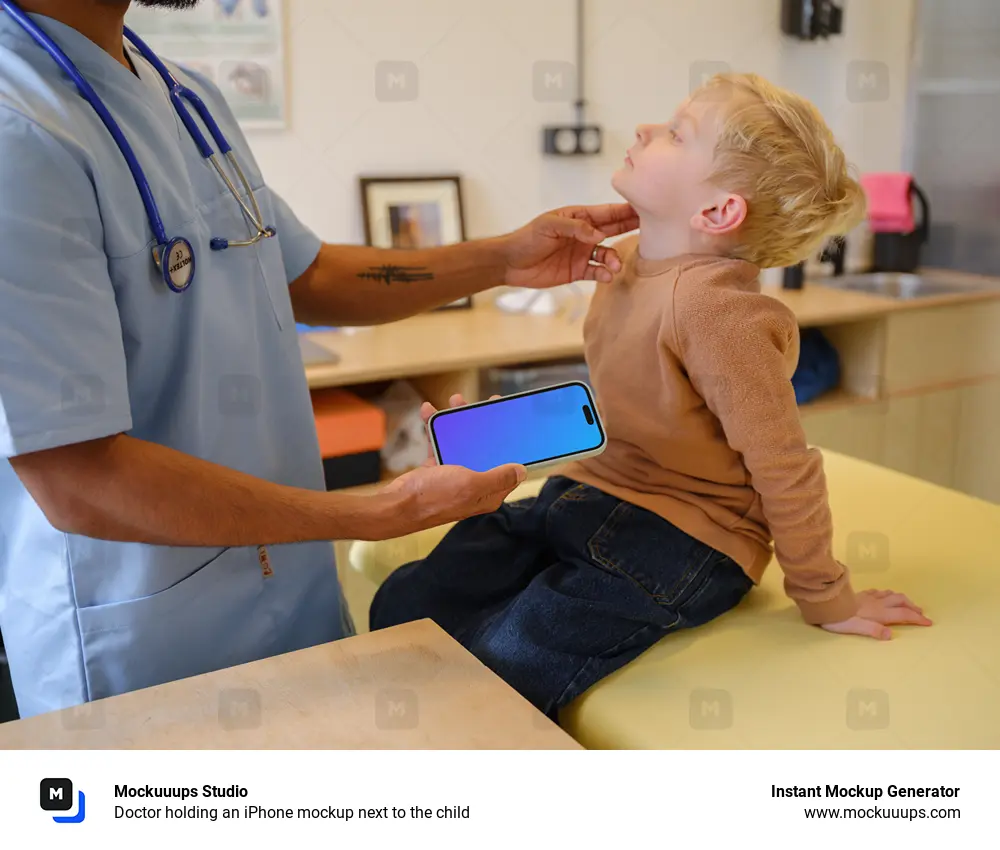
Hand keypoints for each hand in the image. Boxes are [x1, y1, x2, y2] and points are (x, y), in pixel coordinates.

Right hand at [365, 393, 524, 538]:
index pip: (508, 467)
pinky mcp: (437, 470)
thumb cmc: (433, 499)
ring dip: (457, 422)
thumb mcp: (471, 485)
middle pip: (485, 450)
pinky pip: (440, 445)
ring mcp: (454, 476)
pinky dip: (435, 430)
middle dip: (484, 426)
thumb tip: (522, 472)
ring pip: (462, 444)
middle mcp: (473, 484)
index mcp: (488, 492)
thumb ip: (497, 477)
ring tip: (454, 402)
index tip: (512, 422)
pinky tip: (429, 413)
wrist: (396, 506)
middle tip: (483, 404)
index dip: (512, 445)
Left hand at [500, 203, 639, 288]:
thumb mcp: (548, 226)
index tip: (644, 209)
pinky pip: (597, 271)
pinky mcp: (578, 271)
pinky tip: (607, 275)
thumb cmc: (527, 238)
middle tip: (649, 231)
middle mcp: (584, 234)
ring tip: (615, 265)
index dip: (625, 211)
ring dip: (614, 258)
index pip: (606, 212)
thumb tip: (599, 235)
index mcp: (578, 217)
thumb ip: (574, 227)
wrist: (510, 263)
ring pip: (607, 253)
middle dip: (630, 229)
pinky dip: (604, 273)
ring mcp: (582, 253)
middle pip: (614, 229)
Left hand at [820, 589, 931, 639]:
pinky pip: (878, 591)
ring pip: (890, 594)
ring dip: (902, 599)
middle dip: (913, 607)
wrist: (823, 601)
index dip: (917, 618)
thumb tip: (891, 635)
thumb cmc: (838, 618)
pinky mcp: (859, 594)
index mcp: (878, 612)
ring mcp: (868, 597)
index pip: (902, 614)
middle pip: (900, 601)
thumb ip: (874, 630)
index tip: (928, 622)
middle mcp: (876, 603)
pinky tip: (884, 594)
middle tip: (921, 613)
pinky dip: (887, 593)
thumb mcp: (855, 627)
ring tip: (908, 603)